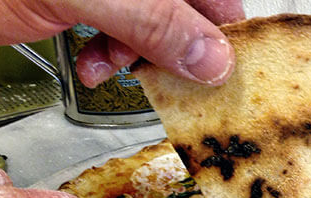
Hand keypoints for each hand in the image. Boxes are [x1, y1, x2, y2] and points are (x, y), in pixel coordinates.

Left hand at [0, 0, 244, 86]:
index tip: (222, 69)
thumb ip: (153, 20)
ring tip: (112, 67)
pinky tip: (92, 65)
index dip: (222, 28)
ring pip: (155, 28)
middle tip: (168, 77)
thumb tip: (212, 58)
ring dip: (140, 59)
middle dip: (175, 48)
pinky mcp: (88, 4)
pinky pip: (122, 36)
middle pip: (186, 10)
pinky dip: (112, 59)